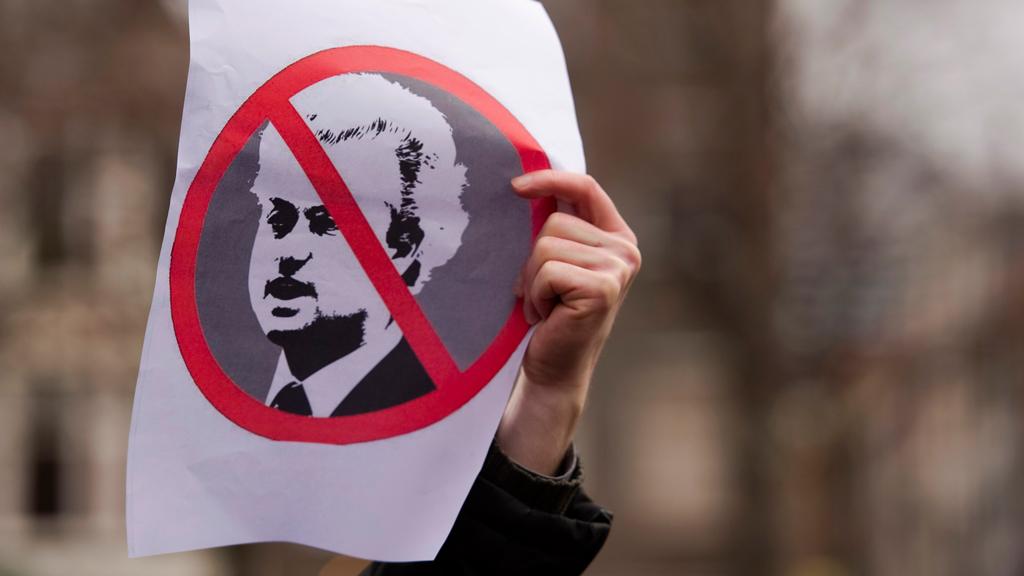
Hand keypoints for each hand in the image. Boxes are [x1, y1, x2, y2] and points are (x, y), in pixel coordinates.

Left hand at [497, 170, 640, 474]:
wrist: (553, 369)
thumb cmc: (549, 316)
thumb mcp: (556, 263)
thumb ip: (556, 228)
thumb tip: (522, 183)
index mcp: (616, 237)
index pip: (586, 187)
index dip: (550, 179)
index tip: (515, 187)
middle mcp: (625, 250)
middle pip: (555, 221)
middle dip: (533, 258)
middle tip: (540, 292)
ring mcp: (617, 269)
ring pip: (547, 246)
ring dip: (533, 279)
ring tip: (544, 304)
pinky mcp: (602, 288)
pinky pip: (548, 270)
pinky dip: (536, 294)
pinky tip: (546, 315)